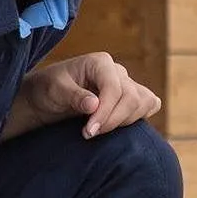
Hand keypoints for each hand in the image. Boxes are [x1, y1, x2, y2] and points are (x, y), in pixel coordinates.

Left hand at [24, 51, 160, 139]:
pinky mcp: (131, 97)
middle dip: (113, 120)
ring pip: (143, 103)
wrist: (47, 97)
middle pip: (132, 98)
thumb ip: (73, 95)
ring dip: (125, 122)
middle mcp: (117, 71)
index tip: (89, 132)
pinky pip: (149, 104)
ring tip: (100, 130)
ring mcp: (126, 84)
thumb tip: (94, 104)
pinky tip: (119, 125)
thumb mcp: (54, 90)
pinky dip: (140, 116)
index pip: (115, 88)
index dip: (105, 112)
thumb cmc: (48, 89)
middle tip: (89, 134)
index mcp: (100, 62)